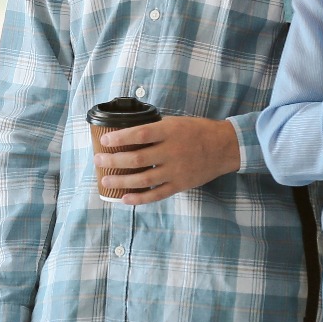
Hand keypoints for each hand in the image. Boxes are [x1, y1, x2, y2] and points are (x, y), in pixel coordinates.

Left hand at [95, 114, 239, 204]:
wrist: (224, 147)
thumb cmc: (197, 131)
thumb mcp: (175, 123)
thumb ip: (154, 129)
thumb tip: (128, 133)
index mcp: (169, 132)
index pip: (139, 134)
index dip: (120, 138)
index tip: (105, 141)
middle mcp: (171, 152)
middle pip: (136, 158)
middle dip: (113, 161)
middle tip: (97, 160)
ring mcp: (176, 170)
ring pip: (143, 179)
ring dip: (121, 181)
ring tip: (105, 180)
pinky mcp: (180, 185)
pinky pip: (157, 194)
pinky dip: (139, 198)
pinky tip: (124, 198)